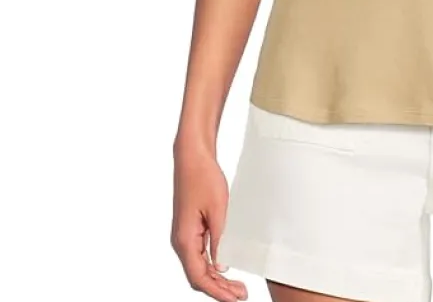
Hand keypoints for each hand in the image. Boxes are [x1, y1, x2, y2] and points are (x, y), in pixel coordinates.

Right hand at [171, 140, 247, 300]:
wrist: (192, 156)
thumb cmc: (204, 178)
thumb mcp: (219, 210)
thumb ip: (220, 239)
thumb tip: (222, 265)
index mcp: (184, 239)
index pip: (199, 277)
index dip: (217, 291)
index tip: (234, 298)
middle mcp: (181, 241)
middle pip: (198, 276)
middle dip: (219, 289)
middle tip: (241, 294)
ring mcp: (184, 235)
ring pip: (199, 267)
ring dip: (217, 278)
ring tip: (237, 286)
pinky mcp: (190, 229)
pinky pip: (200, 255)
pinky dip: (213, 265)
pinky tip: (227, 267)